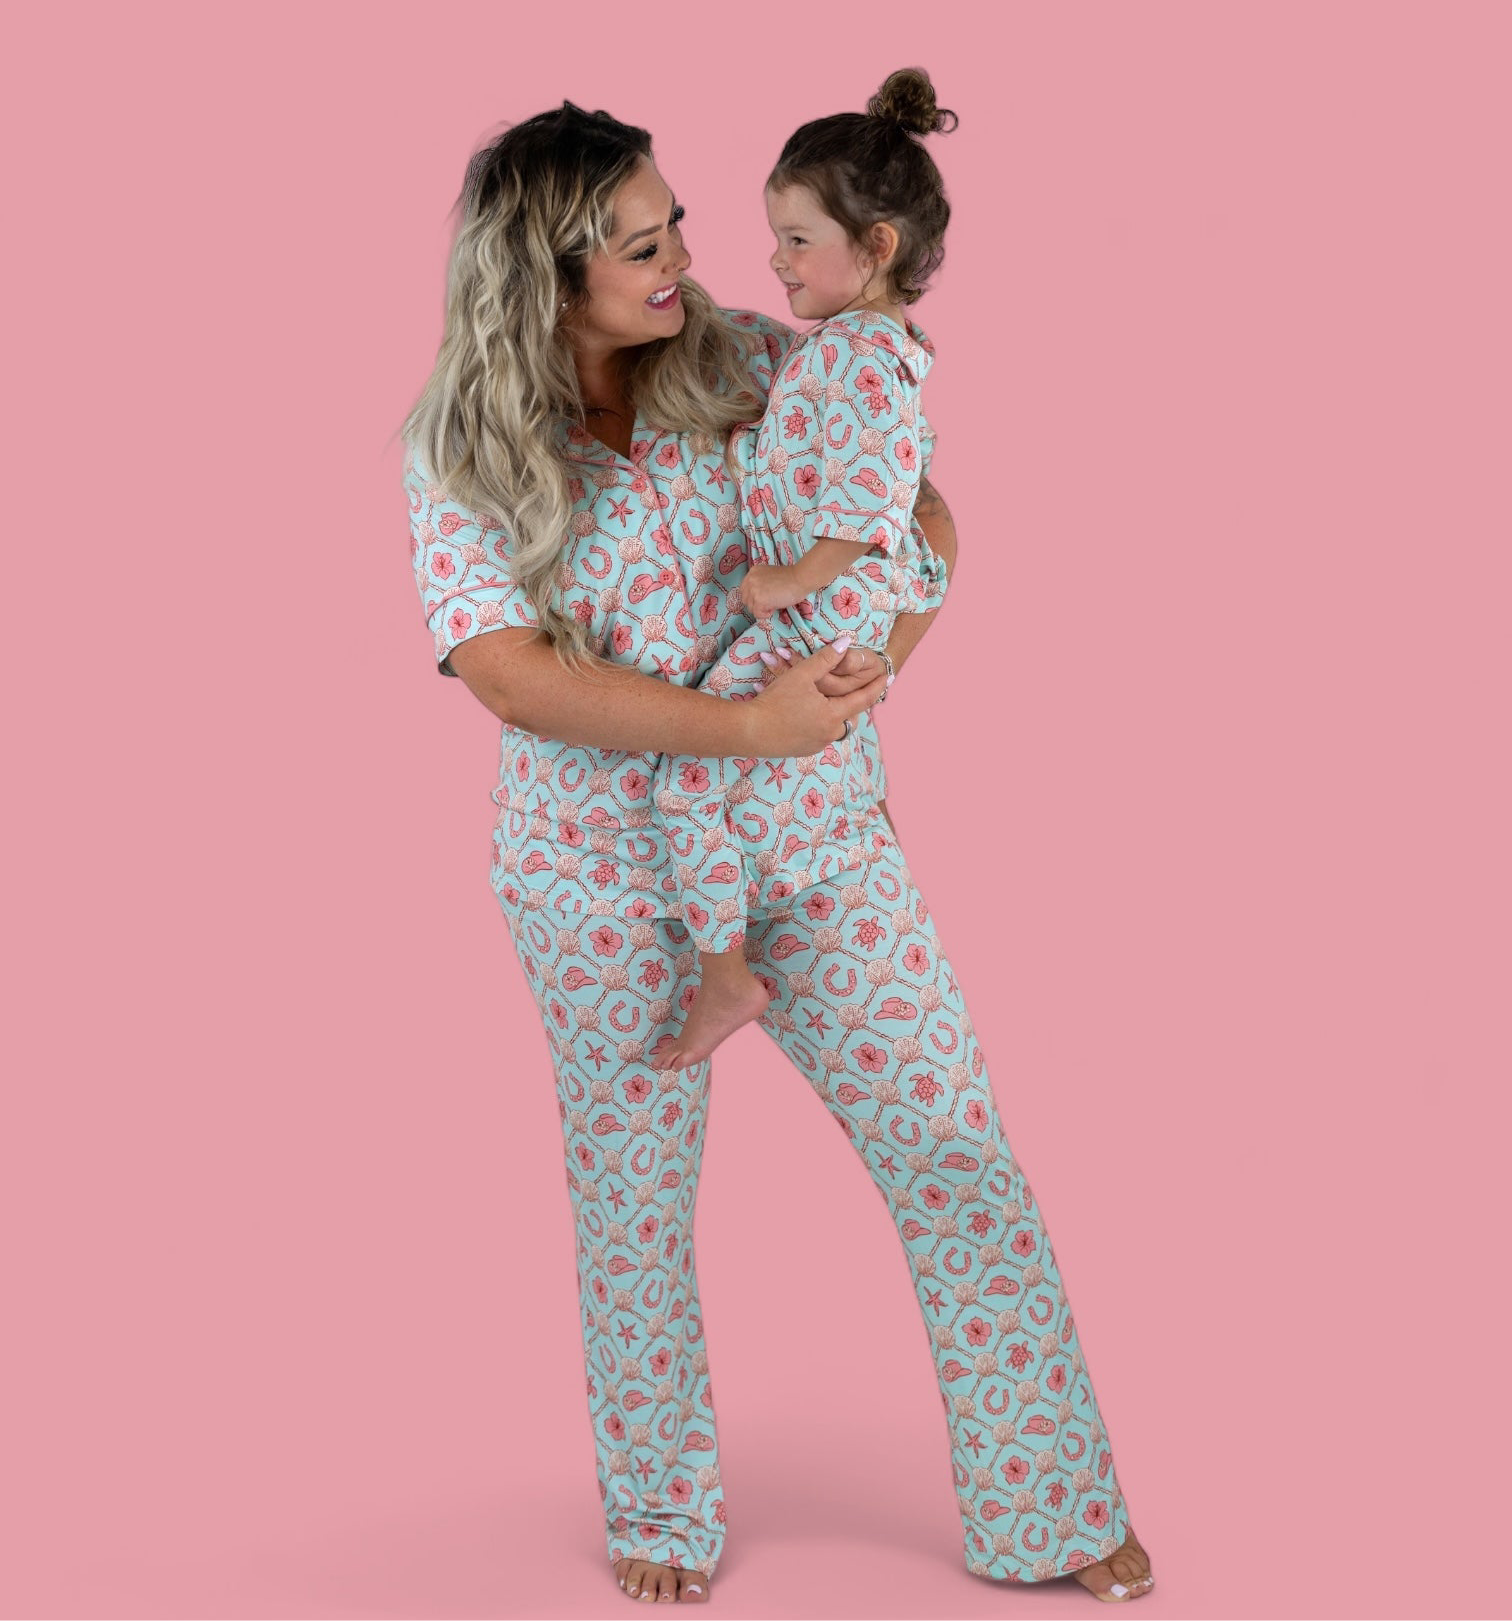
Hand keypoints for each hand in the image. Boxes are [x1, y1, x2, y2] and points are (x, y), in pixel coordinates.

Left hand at [739, 561, 809, 623]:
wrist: (799, 579)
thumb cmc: (790, 578)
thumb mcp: (769, 576)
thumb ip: (760, 583)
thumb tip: (757, 598)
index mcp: (752, 572)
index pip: (744, 590)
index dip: (753, 597)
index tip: (764, 598)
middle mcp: (750, 579)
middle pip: (745, 600)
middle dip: (756, 604)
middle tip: (770, 602)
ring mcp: (753, 590)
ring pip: (751, 608)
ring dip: (762, 609)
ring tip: (774, 603)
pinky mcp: (759, 600)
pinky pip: (757, 614)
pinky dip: (766, 614)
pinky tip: (774, 607)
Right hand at [744, 635, 887, 755]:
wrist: (749, 731)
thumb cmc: (775, 701)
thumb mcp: (801, 675)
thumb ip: (826, 659)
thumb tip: (846, 643)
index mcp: (833, 715)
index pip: (863, 699)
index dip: (876, 686)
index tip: (888, 677)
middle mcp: (829, 734)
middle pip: (850, 715)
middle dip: (856, 702)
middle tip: (863, 690)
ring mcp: (816, 745)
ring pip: (835, 726)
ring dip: (837, 713)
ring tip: (838, 702)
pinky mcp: (803, 750)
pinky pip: (819, 734)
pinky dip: (821, 722)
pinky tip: (814, 715)